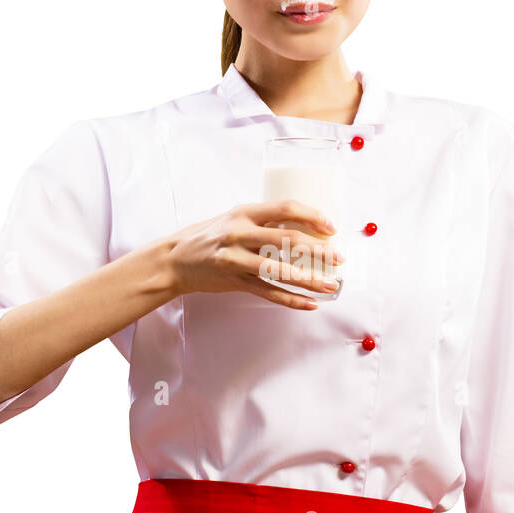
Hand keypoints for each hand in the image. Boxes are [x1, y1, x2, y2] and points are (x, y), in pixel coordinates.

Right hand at [163, 199, 343, 309]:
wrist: (174, 259)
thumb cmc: (209, 237)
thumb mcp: (234, 219)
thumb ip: (263, 221)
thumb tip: (303, 226)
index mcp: (244, 212)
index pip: (285, 208)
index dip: (312, 216)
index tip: (331, 227)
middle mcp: (240, 233)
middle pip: (288, 239)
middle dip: (318, 250)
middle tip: (339, 258)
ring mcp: (236, 259)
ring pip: (280, 270)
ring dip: (310, 280)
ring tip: (330, 286)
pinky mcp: (234, 281)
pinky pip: (268, 292)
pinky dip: (291, 300)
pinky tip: (309, 304)